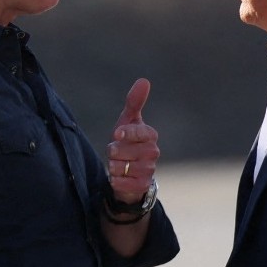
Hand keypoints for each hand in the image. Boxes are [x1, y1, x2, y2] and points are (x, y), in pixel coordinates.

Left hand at [107, 78, 158, 205]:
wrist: (129, 172)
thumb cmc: (128, 142)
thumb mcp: (128, 121)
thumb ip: (134, 102)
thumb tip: (144, 80)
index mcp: (151, 136)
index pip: (142, 133)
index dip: (128, 133)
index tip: (116, 134)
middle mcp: (153, 153)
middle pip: (127, 151)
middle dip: (115, 151)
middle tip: (115, 151)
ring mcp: (149, 170)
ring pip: (123, 167)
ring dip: (113, 165)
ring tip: (117, 164)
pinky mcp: (142, 186)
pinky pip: (123, 183)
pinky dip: (116, 180)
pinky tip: (118, 177)